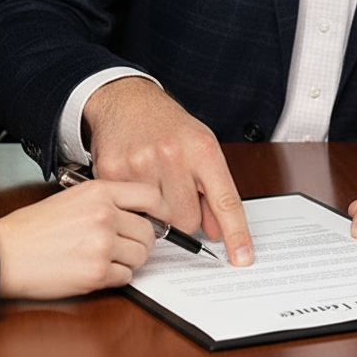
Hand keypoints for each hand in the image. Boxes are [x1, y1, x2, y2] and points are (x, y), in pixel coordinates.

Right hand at [0, 179, 159, 298]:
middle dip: (142, 241)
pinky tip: (97, 269)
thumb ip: (106, 199)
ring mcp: (102, 245)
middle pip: (149, 231)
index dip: (159, 210)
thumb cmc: (35, 226)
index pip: (150, 196)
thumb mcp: (72, 196)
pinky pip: (126, 277)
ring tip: (108, 257)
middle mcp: (104, 215)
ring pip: (140, 256)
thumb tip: (139, 210)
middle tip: (127, 244)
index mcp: (99, 191)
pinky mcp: (96, 273)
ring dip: (129, 260)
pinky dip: (116, 277)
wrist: (8, 251)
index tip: (159, 218)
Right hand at [82, 77, 253, 265]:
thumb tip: (217, 232)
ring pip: (160, 221)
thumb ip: (213, 188)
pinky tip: (135, 178)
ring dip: (159, 211)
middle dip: (184, 212)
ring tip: (155, 181)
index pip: (224, 200)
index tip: (243, 257)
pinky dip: (134, 204)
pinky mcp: (113, 172)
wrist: (126, 99)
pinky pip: (131, 211)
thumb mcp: (200, 145)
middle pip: (188, 220)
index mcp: (200, 148)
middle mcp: (172, 154)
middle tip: (175, 187)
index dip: (236, 232)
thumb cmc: (167, 124)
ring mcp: (140, 163)